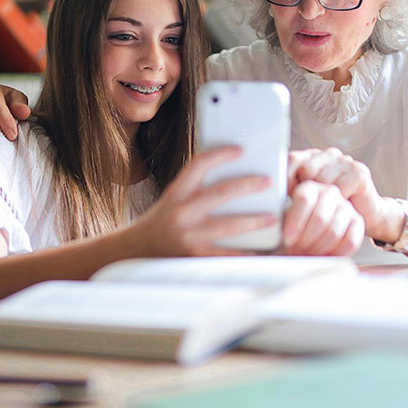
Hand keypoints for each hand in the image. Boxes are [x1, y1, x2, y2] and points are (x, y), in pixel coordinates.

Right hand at [126, 147, 277, 256]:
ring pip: (230, 225)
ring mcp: (189, 236)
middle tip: (268, 181)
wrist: (135, 252)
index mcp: (176, 193)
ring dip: (255, 220)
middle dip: (248, 185)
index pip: (199, 164)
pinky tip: (261, 249)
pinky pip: (228, 254)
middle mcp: (181, 212)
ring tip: (272, 217)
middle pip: (221, 192)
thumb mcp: (173, 199)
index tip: (240, 150)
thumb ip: (195, 190)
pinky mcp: (196, 257)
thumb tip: (230, 177)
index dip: (221, 154)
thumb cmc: (159, 223)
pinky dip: (246, 252)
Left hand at [281, 180, 363, 255]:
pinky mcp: (358, 221)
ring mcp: (346, 206)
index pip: (304, 200)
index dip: (295, 223)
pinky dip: (335, 253)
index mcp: (309, 187)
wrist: (311, 234)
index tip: (287, 240)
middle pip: (320, 217)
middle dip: (306, 240)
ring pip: (334, 231)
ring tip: (307, 254)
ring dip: (318, 248)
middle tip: (297, 251)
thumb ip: (278, 219)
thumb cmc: (293, 228)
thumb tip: (268, 223)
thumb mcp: (281, 220)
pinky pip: (350, 240)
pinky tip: (324, 256)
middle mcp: (329, 192)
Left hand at [288, 148, 401, 243]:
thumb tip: (269, 191)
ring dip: (323, 199)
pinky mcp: (359, 173)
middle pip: (306, 169)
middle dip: (306, 191)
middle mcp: (329, 155)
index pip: (291, 160)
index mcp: (313, 157)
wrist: (368, 216)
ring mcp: (345, 162)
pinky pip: (339, 188)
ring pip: (322, 180)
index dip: (286, 178)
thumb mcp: (308, 198)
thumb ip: (291, 190)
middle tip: (310, 207)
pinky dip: (338, 202)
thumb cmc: (333, 209)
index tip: (286, 196)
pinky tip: (342, 205)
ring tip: (327, 208)